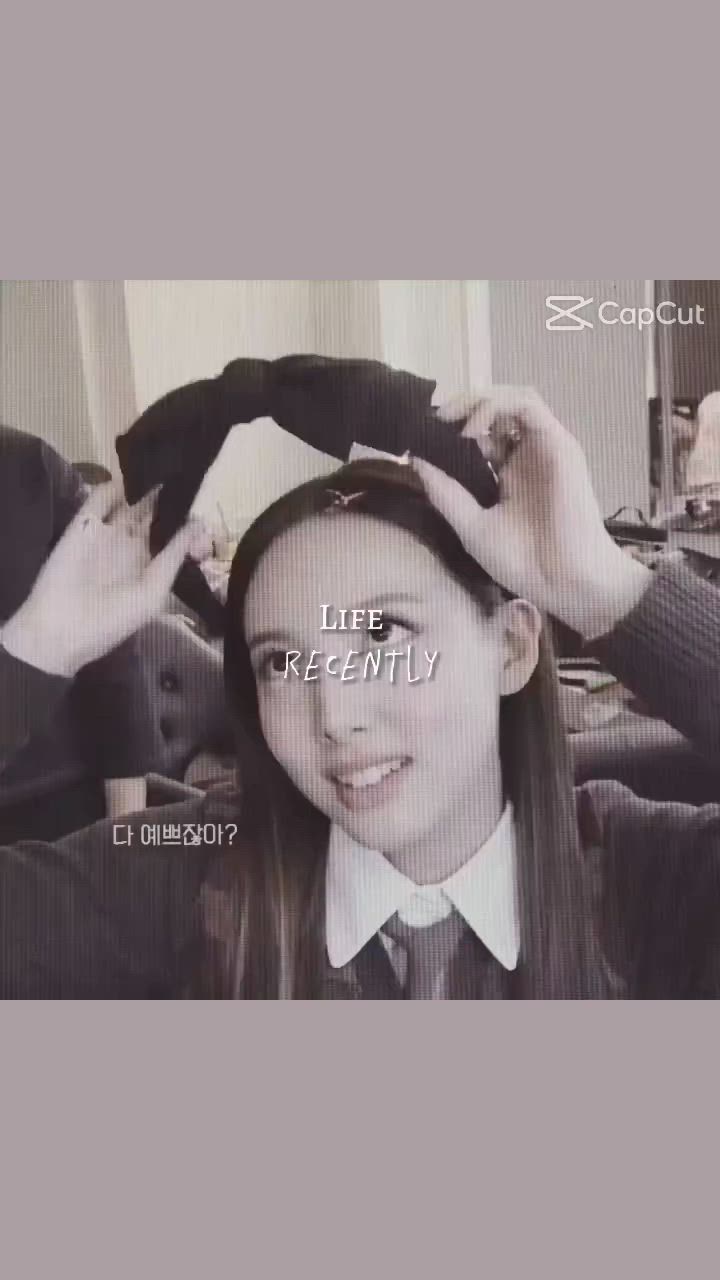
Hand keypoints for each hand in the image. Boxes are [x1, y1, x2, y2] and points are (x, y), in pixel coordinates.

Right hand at [1, 482, 212, 675]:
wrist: (60, 629)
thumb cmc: (112, 619)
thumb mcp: (153, 592)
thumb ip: (174, 556)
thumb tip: (199, 523)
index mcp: (149, 565)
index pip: (171, 533)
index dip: (184, 516)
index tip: (201, 493)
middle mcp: (129, 546)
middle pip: (151, 513)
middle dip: (165, 494)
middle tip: (183, 469)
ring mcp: (105, 533)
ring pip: (128, 502)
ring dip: (142, 486)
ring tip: (161, 462)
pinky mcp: (82, 525)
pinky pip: (99, 500)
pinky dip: (113, 485)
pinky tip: (131, 471)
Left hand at [412, 387, 650, 638]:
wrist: (564, 580)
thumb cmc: (522, 561)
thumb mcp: (471, 526)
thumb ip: (445, 493)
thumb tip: (414, 460)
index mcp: (507, 474)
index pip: (479, 435)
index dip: (451, 428)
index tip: (422, 433)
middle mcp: (525, 455)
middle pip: (495, 410)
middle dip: (462, 405)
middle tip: (434, 418)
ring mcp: (543, 446)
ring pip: (512, 399)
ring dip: (479, 400)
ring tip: (451, 418)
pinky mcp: (559, 442)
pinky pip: (529, 405)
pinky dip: (499, 405)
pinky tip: (474, 428)